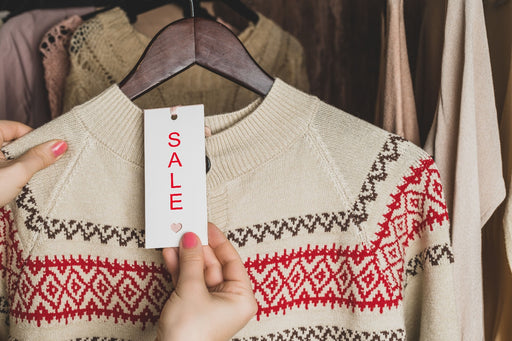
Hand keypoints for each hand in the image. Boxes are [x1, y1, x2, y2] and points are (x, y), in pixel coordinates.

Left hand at [0, 120, 66, 206]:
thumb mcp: (16, 173)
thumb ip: (39, 157)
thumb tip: (60, 145)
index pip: (17, 128)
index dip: (36, 139)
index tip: (49, 153)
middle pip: (12, 142)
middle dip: (29, 155)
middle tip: (44, 166)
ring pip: (6, 157)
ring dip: (20, 167)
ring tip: (31, 179)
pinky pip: (0, 168)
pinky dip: (9, 175)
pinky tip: (16, 186)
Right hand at [157, 223, 256, 340]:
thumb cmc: (190, 335)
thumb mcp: (191, 290)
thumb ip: (191, 261)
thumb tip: (191, 238)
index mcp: (241, 298)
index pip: (232, 261)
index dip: (218, 242)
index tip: (207, 226)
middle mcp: (229, 301)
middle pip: (214, 265)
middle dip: (198, 248)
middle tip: (187, 229)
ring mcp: (211, 305)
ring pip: (199, 273)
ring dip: (186, 256)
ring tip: (175, 238)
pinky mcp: (194, 308)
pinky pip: (189, 282)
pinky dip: (179, 269)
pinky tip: (170, 254)